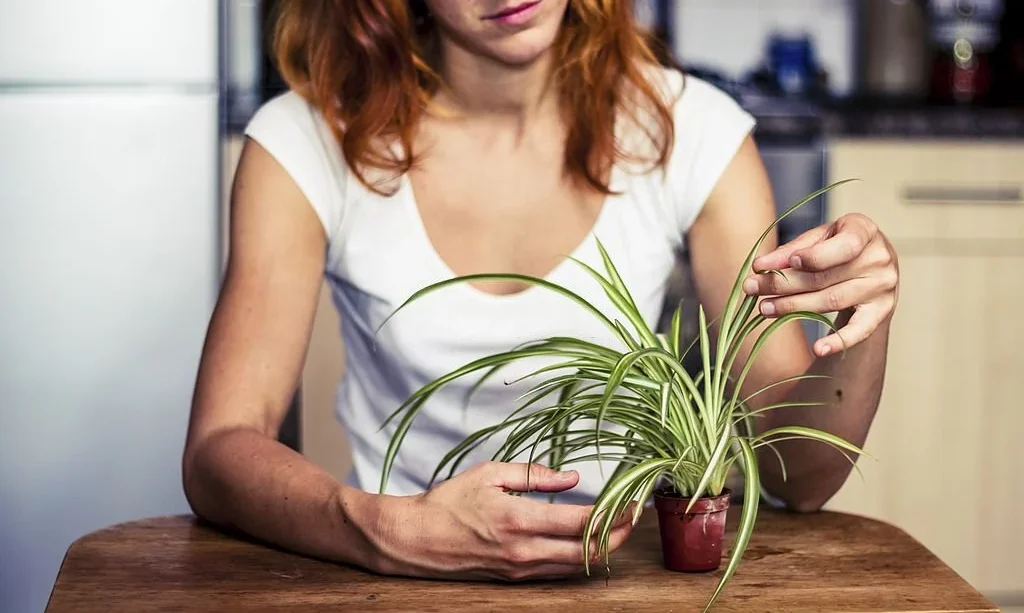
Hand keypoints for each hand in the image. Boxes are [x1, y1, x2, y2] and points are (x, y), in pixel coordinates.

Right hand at [363, 462, 635, 580]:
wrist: (415, 539)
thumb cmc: (449, 502)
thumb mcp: (490, 475)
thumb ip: (534, 476)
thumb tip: (573, 478)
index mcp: (518, 519)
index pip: (580, 522)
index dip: (612, 514)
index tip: (631, 502)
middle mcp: (523, 550)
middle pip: (587, 552)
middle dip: (617, 536)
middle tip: (633, 517)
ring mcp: (520, 568)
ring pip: (575, 566)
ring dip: (600, 549)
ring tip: (616, 527)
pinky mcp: (514, 577)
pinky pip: (556, 571)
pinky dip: (577, 558)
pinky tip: (586, 543)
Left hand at [742, 213, 898, 356]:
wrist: (871, 265)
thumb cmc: (838, 246)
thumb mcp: (819, 238)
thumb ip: (793, 250)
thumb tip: (761, 266)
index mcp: (864, 231)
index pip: (843, 246)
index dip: (814, 256)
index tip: (787, 263)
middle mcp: (878, 259)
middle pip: (825, 277)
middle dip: (783, 284)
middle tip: (752, 287)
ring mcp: (882, 287)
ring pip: (831, 301)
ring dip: (793, 307)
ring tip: (764, 308)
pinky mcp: (880, 311)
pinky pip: (859, 330)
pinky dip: (838, 341)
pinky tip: (818, 349)